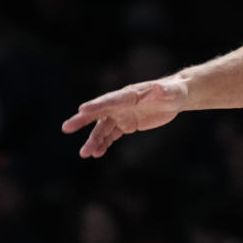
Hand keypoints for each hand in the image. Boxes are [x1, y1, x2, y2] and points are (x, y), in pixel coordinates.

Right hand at [61, 78, 187, 157]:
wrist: (176, 97)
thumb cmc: (174, 91)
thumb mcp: (171, 92)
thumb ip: (163, 91)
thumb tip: (157, 88)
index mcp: (130, 94)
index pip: (110, 99)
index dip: (97, 104)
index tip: (81, 109)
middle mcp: (121, 104)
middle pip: (99, 112)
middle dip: (83, 120)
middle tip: (66, 128)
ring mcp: (122, 114)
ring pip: (103, 128)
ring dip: (94, 140)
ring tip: (85, 153)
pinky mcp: (126, 124)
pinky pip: (111, 135)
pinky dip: (104, 143)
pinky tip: (97, 153)